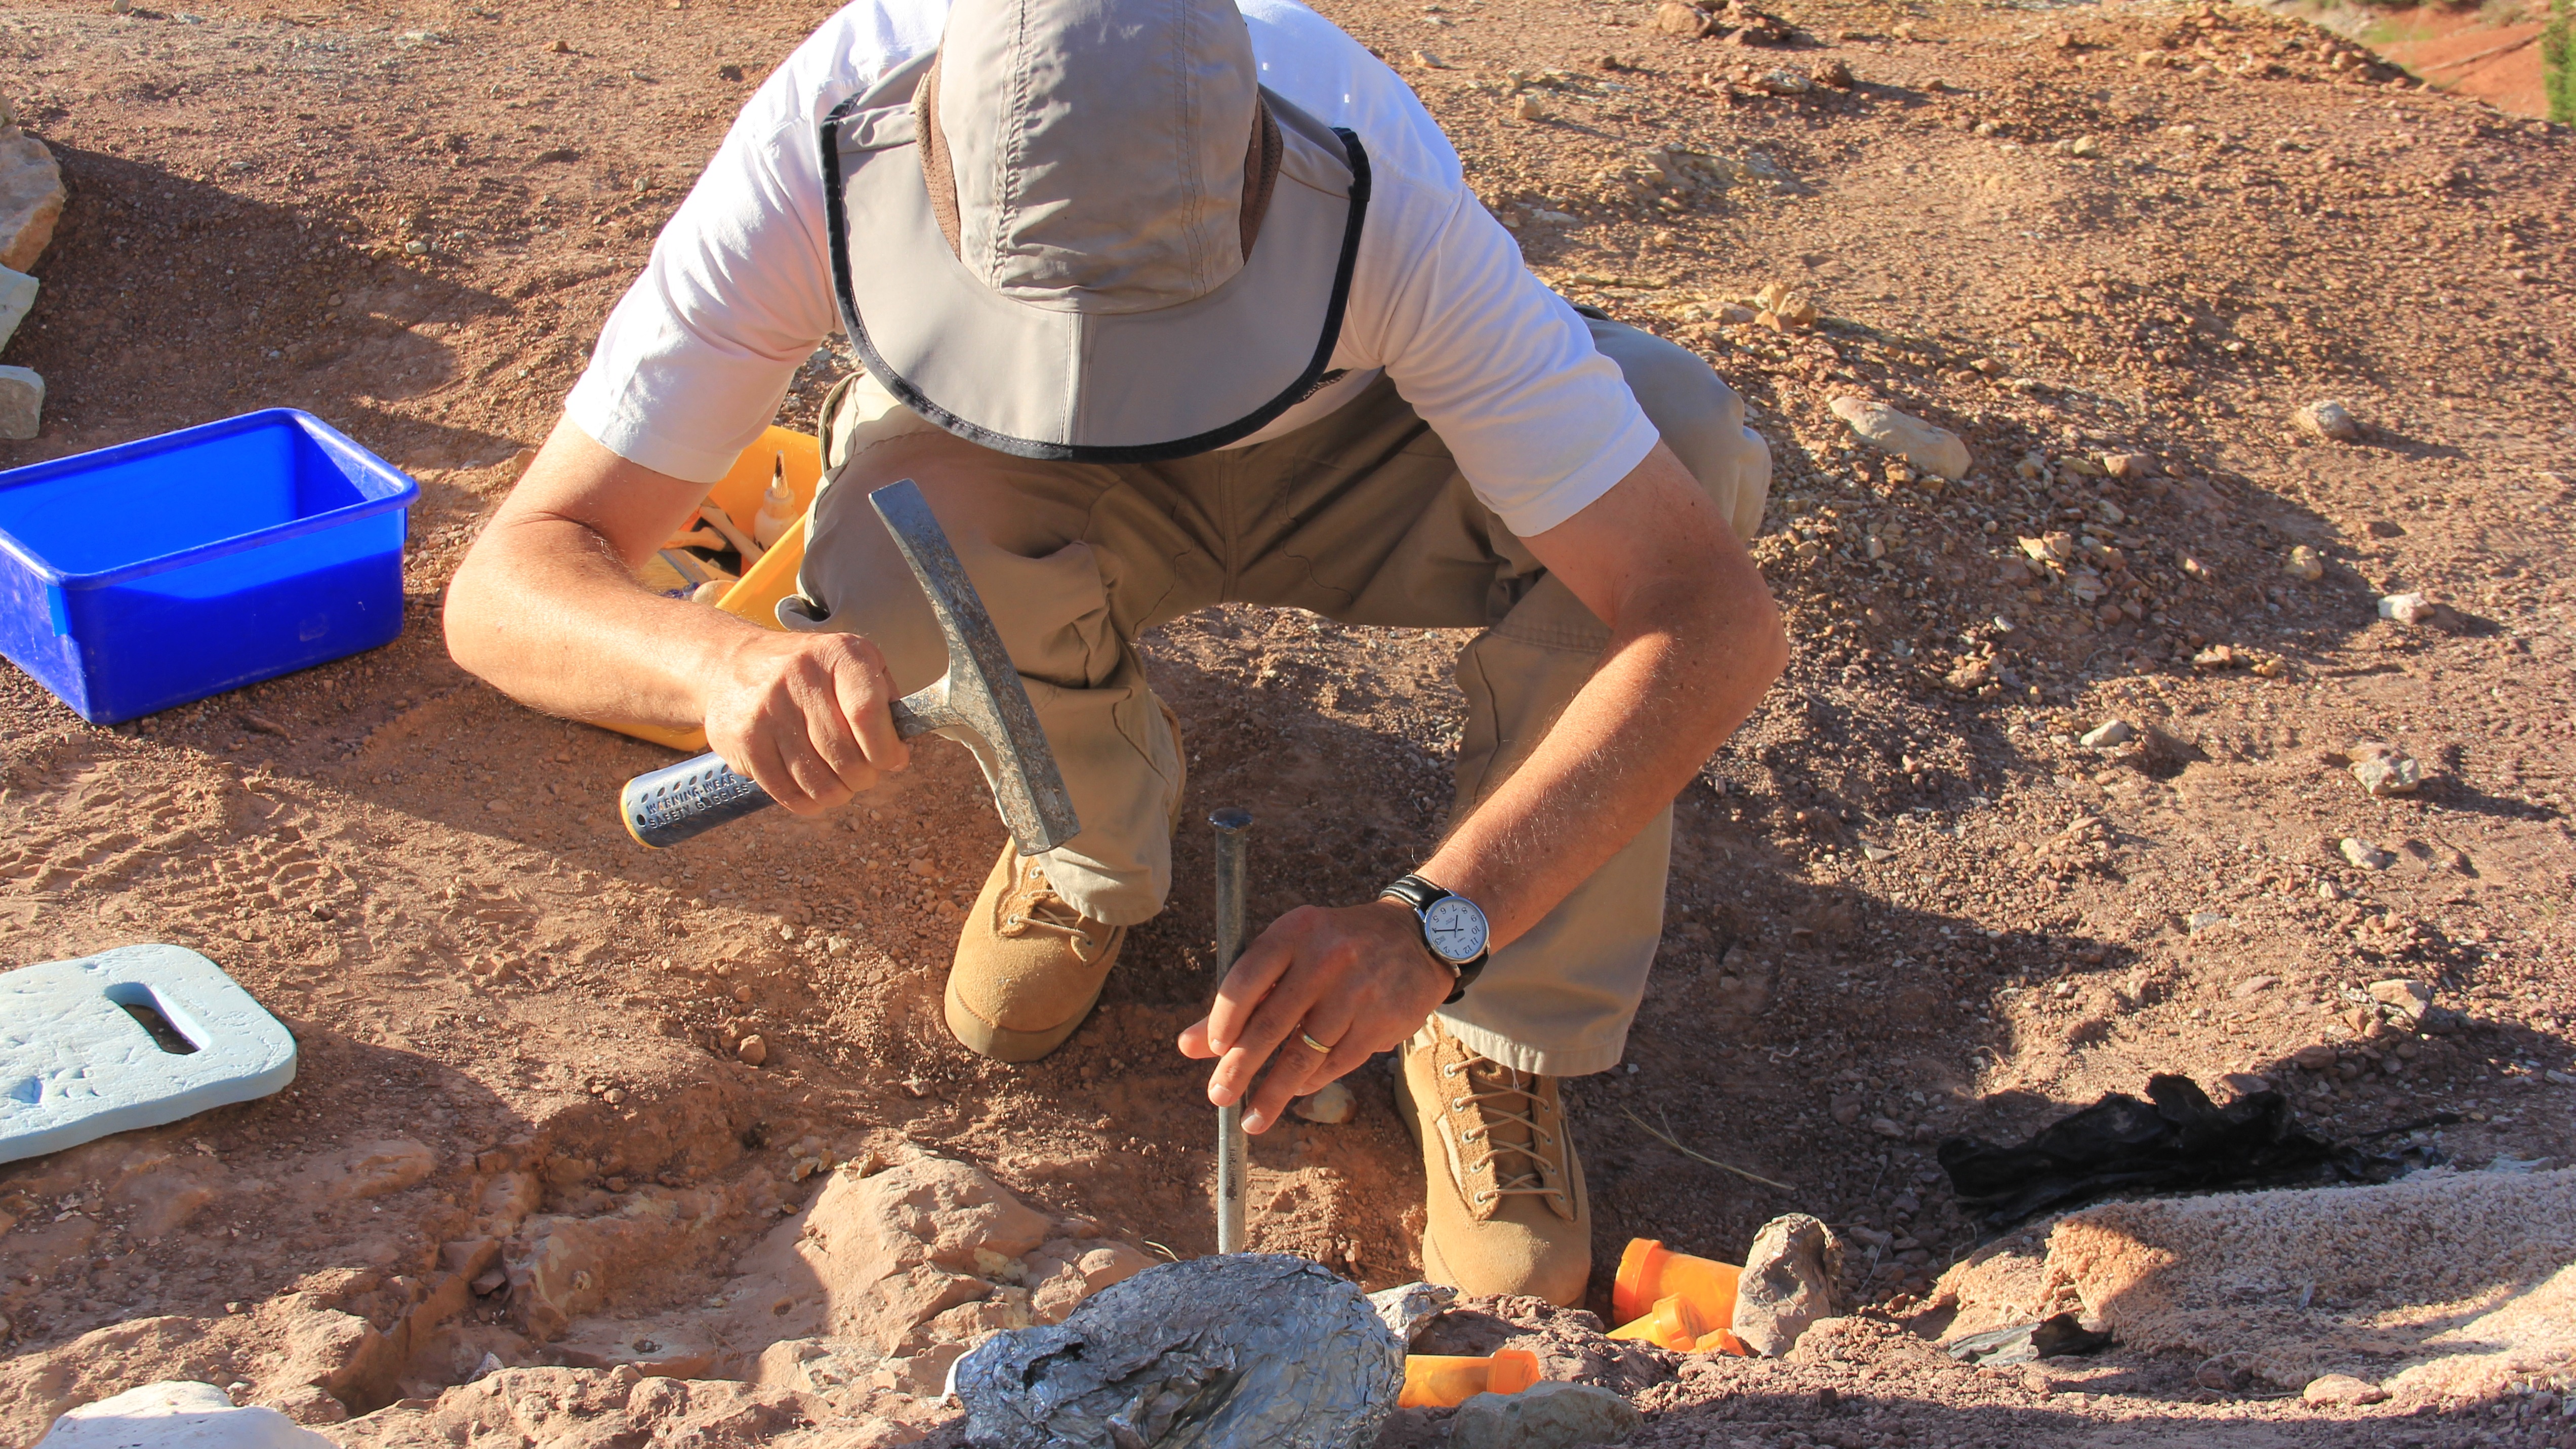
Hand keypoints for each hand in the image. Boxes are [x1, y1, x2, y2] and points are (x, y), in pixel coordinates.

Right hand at [699, 630, 910, 813]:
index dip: (886, 749)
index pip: (867, 713)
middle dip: (865, 777)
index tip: (892, 759)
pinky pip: (787, 793)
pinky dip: (808, 803)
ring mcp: (767, 711)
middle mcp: (800, 679)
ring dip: (838, 794)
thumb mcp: (853, 662)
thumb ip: (884, 700)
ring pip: (817, 782)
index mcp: (838, 656)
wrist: (730, 664)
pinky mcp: (744, 741)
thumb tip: (898, 753)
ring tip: (840, 784)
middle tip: (864, 774)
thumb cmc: (808, 671)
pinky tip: (813, 790)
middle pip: (845, 756)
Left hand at [1177, 898, 1455, 1132]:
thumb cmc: (1334, 949)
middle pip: (1272, 1023)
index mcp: (1295, 932)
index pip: (1246, 979)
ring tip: (1252, 1119)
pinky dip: (1312, 1082)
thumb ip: (1242, 1000)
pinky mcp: (1382, 1020)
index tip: (1213, 1049)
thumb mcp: (1290, 956)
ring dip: (1274, 1092)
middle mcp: (1326, 958)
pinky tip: (1296, 1092)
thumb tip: (1187, 1046)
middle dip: (1240, 1067)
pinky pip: (1337, 1062)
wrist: (1415, 938)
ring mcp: (1358, 991)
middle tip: (1218, 1097)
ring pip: (1305, 1052)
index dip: (1224, 1018)